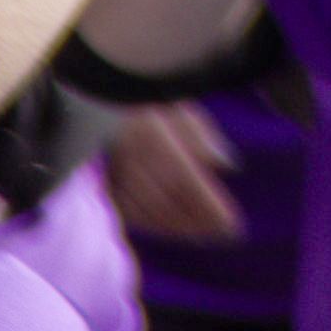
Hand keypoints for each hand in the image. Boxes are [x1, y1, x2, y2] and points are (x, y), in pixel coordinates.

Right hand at [103, 97, 247, 247]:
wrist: (98, 94)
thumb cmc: (147, 96)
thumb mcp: (180, 106)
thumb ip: (202, 136)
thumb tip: (226, 165)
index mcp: (158, 140)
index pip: (189, 183)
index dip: (210, 209)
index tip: (233, 225)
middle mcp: (136, 161)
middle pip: (170, 203)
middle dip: (196, 223)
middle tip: (219, 236)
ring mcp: (116, 173)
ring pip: (148, 210)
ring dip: (174, 228)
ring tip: (196, 236)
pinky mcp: (103, 180)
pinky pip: (125, 209)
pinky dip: (147, 223)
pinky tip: (162, 228)